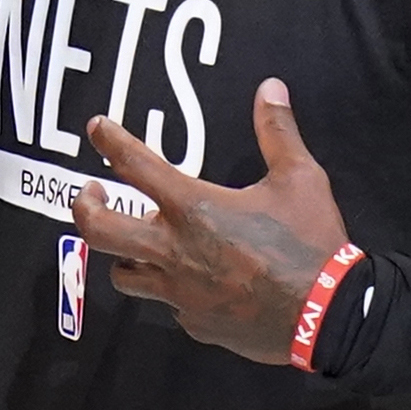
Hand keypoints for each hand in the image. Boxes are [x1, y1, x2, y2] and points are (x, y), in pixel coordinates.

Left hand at [73, 79, 349, 364]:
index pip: (135, 166)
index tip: (96, 128)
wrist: (325, 316)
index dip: (110, 141)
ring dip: (125, 253)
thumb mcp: (299, 178)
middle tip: (92, 193)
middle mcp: (174, 250)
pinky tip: (193, 278)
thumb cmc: (310, 242)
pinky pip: (168, 302)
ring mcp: (179, 292)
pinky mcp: (194, 322)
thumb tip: (270, 87)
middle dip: (85, 207)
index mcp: (194, 208)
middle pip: (99, 231)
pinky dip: (171, 286)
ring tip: (138, 240)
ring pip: (124, 275)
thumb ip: (277, 131)